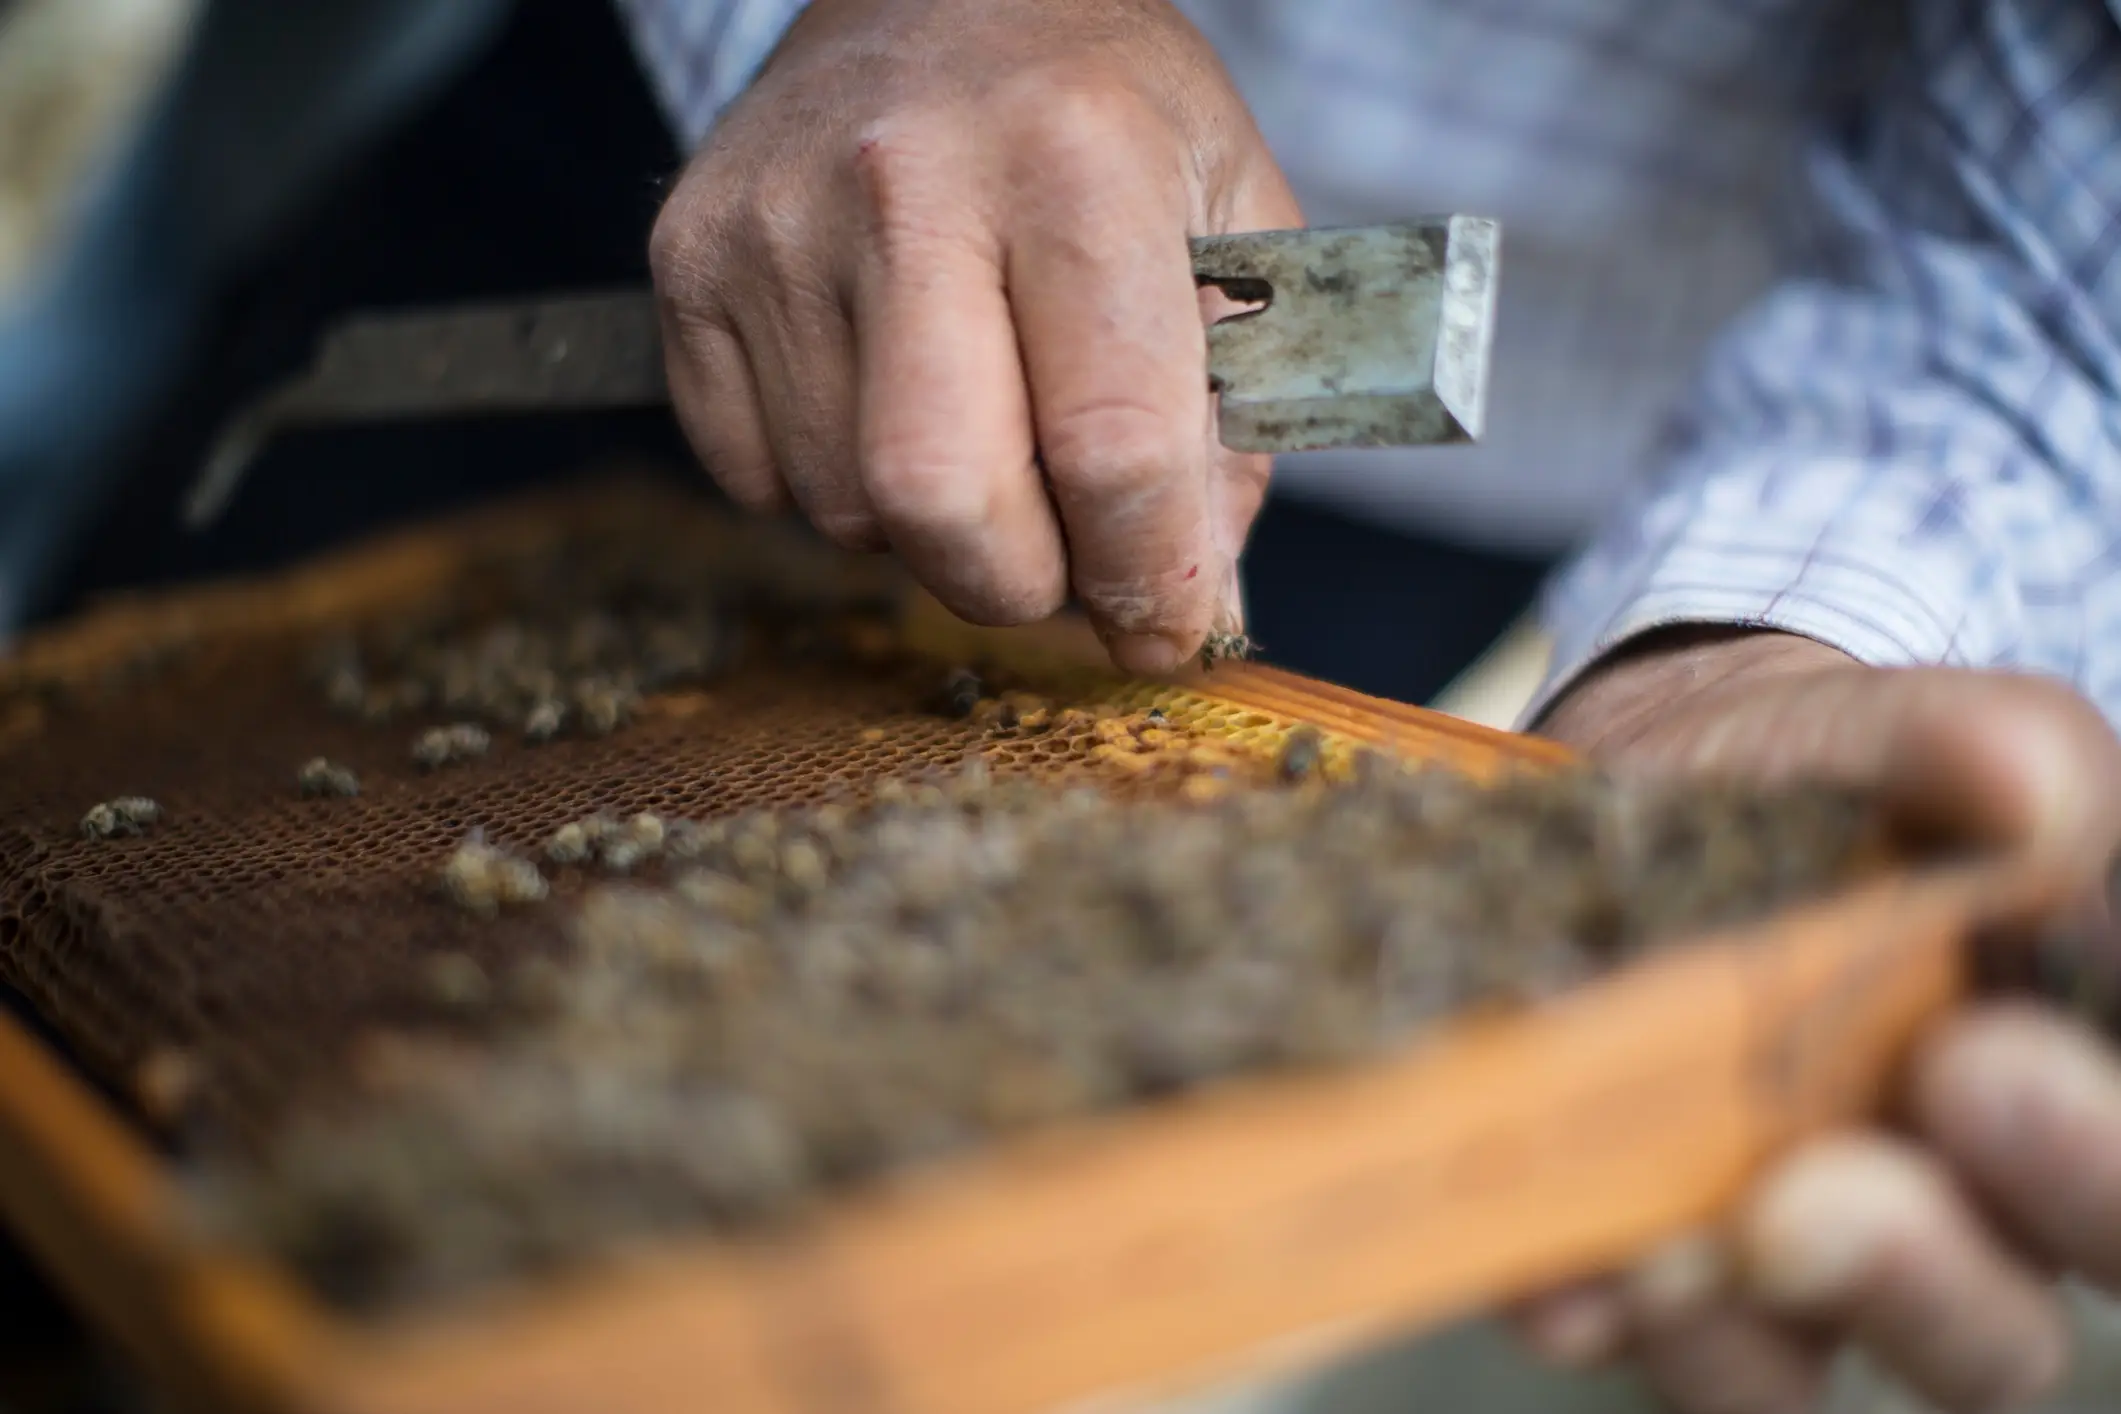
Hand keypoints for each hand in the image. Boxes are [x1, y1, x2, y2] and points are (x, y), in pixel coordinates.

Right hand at [649, 0, 1301, 673]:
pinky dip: (830, 484)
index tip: (1159, 626)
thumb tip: (1191, 614)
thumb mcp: (1226, 225)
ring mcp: (776, 224)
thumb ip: (1232, 430)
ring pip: (845, 508)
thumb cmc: (1100, 111)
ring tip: (976, 430)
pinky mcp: (687, 257)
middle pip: (942, 500)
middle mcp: (908, 182)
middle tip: (1060, 555)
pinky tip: (883, 395)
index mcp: (1077, 161)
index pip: (1110, 444)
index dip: (1144, 577)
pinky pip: (752, 476)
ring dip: (927, 530)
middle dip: (1017, 581)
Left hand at [1520, 628, 2120, 1412]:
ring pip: (1794, 1372)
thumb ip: (1989, 750)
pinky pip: (1637, 1343)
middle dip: (1929, 1267)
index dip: (2082, 1153)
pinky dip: (1597, 1313)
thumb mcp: (1910, 737)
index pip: (2115, 1178)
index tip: (1986, 1047)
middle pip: (1998, 1328)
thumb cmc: (1839, 778)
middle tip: (1836, 1180)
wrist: (1659, 785)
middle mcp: (1957, 1218)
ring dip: (1757, 1320)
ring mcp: (1795, 1259)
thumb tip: (2035, 788)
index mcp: (2068, 1089)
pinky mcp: (1645, 1271)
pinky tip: (1562, 1278)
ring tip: (1689, 1247)